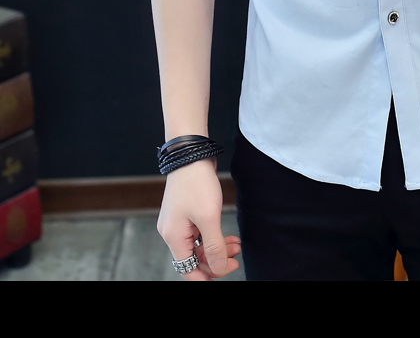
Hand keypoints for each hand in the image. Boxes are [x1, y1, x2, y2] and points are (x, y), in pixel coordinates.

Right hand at [157, 158, 241, 280]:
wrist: (191, 155)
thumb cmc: (196, 184)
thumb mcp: (209, 218)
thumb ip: (214, 246)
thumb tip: (219, 268)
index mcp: (174, 237)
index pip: (187, 269)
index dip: (207, 276)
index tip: (227, 271)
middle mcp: (172, 233)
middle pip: (193, 259)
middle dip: (215, 261)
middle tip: (236, 258)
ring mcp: (178, 222)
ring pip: (198, 246)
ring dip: (217, 248)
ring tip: (236, 245)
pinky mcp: (186, 213)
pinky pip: (199, 233)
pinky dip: (213, 236)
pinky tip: (228, 235)